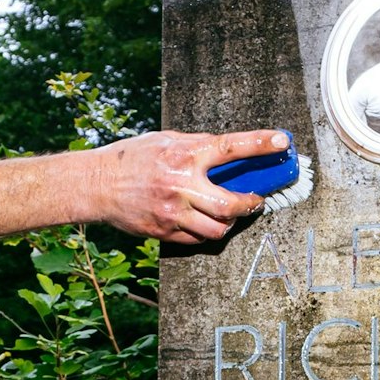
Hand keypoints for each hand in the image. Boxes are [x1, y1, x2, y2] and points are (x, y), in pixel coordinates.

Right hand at [86, 129, 287, 242]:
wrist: (97, 184)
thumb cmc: (131, 158)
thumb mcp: (165, 140)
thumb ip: (196, 146)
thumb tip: (227, 152)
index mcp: (185, 154)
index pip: (231, 147)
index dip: (260, 144)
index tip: (281, 143)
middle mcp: (182, 184)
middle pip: (232, 204)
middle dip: (251, 204)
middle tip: (256, 200)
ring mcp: (174, 212)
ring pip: (218, 229)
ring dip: (230, 222)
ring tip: (230, 214)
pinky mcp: (165, 231)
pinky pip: (197, 239)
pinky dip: (206, 231)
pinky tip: (205, 221)